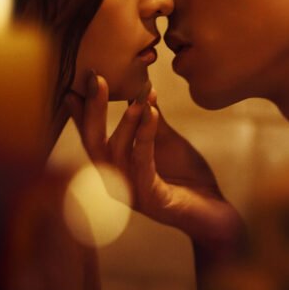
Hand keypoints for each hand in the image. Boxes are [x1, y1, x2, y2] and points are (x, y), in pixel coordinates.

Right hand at [65, 73, 242, 250]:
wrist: (212, 211)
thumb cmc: (185, 177)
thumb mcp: (164, 140)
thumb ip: (148, 118)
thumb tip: (141, 84)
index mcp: (112, 166)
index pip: (91, 134)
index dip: (81, 109)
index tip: (76, 81)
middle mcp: (113, 180)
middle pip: (93, 142)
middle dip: (93, 110)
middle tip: (96, 78)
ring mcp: (129, 191)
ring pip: (117, 152)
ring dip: (126, 120)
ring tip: (136, 96)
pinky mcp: (150, 198)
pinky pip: (143, 162)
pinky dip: (145, 135)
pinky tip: (151, 113)